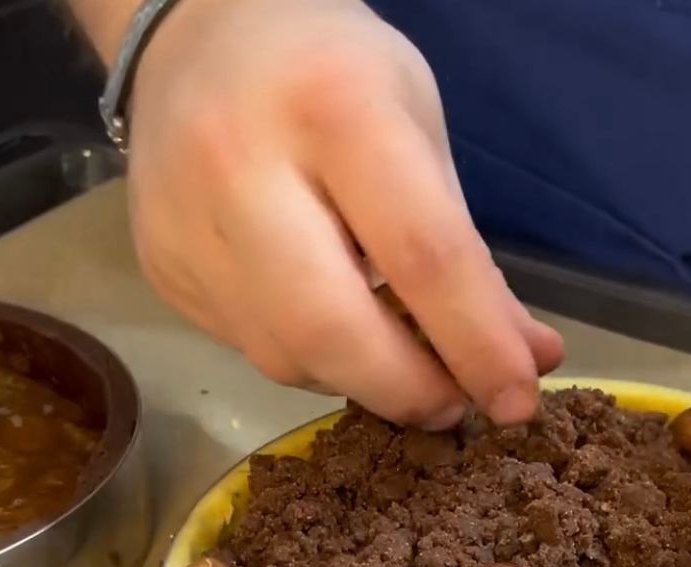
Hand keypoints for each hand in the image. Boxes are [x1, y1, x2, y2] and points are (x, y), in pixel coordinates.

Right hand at [126, 0, 561, 426]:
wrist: (195, 36)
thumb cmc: (336, 76)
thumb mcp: (421, 132)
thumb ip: (471, 254)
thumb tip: (531, 358)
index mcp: (334, 108)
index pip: (422, 256)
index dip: (477, 345)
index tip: (516, 402)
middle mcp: (240, 166)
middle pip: (331, 330)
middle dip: (407, 390)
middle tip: (452, 406)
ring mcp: (185, 224)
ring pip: (287, 357)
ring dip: (361, 381)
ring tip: (398, 360)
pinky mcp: (160, 269)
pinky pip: (252, 350)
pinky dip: (312, 360)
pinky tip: (334, 325)